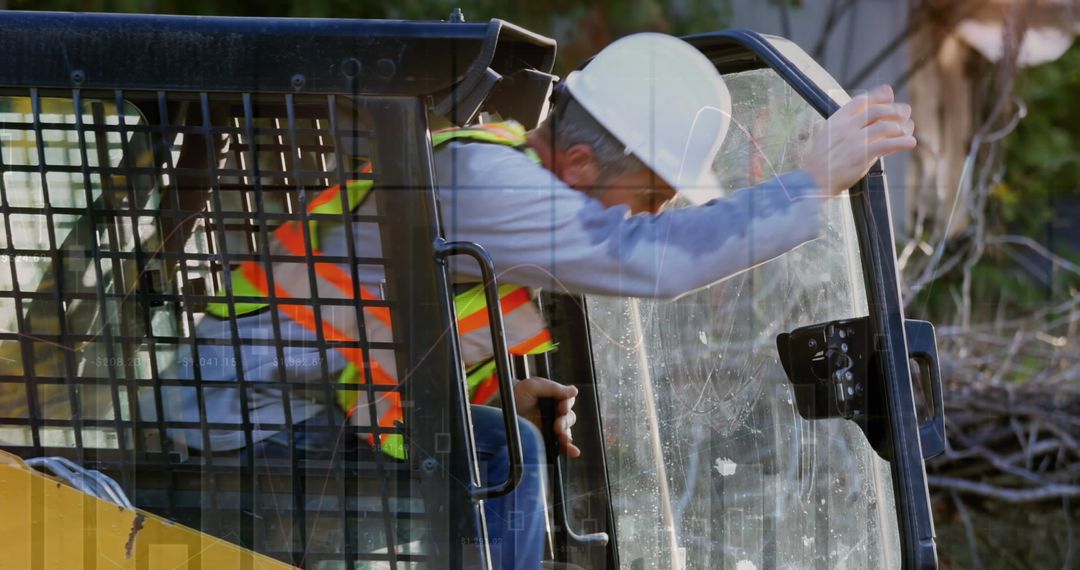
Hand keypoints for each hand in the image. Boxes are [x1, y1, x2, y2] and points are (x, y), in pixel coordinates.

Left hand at [512, 376, 580, 457]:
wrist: (501, 413)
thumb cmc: (514, 396)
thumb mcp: (532, 386)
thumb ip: (552, 388)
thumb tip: (574, 391)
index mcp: (552, 398)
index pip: (567, 400)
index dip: (567, 404)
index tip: (562, 407)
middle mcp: (553, 412)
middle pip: (569, 416)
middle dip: (566, 420)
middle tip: (557, 425)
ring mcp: (550, 427)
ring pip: (567, 431)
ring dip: (566, 434)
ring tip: (561, 436)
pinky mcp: (547, 440)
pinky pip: (561, 446)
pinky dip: (569, 448)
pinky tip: (574, 451)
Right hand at [802, 85, 916, 195]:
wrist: (812, 181)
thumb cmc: (821, 162)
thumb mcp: (828, 137)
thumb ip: (846, 127)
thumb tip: (866, 120)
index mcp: (837, 120)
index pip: (861, 101)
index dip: (878, 95)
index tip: (889, 94)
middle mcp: (847, 127)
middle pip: (877, 111)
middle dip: (895, 110)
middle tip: (905, 113)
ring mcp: (855, 140)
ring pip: (886, 126)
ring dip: (902, 127)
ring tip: (907, 130)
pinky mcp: (863, 155)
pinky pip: (888, 144)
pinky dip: (902, 142)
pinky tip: (910, 143)